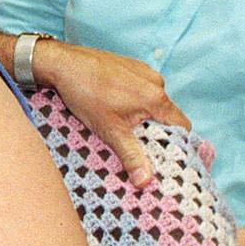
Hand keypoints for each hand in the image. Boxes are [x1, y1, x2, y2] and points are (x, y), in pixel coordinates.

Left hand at [38, 40, 190, 186]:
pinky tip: (113, 104)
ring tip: (121, 123)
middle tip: (137, 142)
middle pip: (167, 114)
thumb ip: (131, 156)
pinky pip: (140, 87)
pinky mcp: (129, 65)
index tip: (164, 155)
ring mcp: (142, 71)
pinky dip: (132, 98)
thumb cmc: (85, 94)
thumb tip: (146, 182)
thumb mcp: (109, 130)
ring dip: (142, 113)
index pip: (182, 126)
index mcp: (156, 98)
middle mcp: (155, 82)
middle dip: (155, 130)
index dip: (177, 143)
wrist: (62, 63)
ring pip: (152, 100)